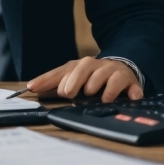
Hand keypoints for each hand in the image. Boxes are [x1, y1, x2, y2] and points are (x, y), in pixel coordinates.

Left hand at [27, 56, 142, 102]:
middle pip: (85, 67)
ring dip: (99, 84)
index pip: (63, 70)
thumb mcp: (73, 79)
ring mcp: (113, 71)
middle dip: (75, 79)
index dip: (48, 79)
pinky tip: (130, 98)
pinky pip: (130, 85)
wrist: (123, 69)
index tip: (33, 87)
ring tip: (94, 95)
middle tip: (67, 93)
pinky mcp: (129, 80)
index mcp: (81, 66)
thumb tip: (31, 87)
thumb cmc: (94, 77)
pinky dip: (132, 92)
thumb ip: (54, 84)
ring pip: (106, 73)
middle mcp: (96, 66)